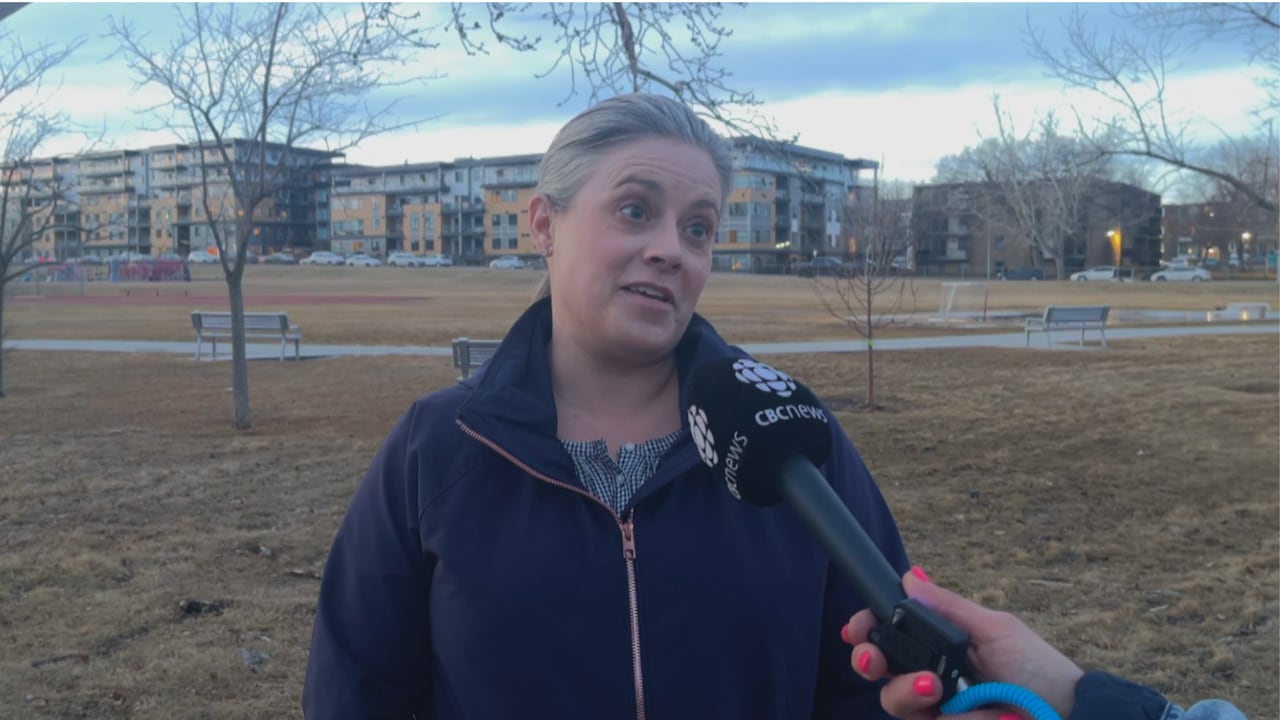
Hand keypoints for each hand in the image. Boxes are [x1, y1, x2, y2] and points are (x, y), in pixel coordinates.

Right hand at [843, 568, 1083, 719]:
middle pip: (879, 672)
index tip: (854, 629)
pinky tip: (980, 717)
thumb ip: (949, 608)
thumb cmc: (1039, 669)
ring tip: (935, 690)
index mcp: (939, 645)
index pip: (889, 635)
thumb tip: (910, 576)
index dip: (865, 632)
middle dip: (869, 663)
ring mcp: (939, 711)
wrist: (1070, 716)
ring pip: (896, 704)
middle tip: (875, 661)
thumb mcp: (995, 629)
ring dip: (907, 694)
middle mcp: (931, 678)